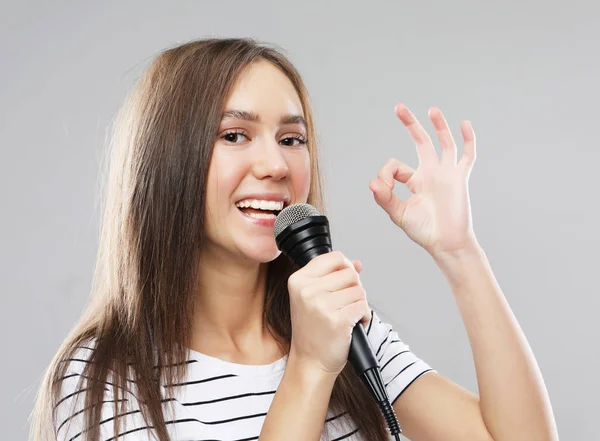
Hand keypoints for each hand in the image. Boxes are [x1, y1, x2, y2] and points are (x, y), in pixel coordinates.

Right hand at [287, 251, 370, 376]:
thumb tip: (356, 263)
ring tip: (347, 316)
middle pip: (350, 273)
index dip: (345, 267)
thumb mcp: (313, 298)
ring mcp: (321, 306)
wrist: (310, 362)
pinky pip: (363, 307)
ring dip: (360, 304)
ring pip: (359, 290)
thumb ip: (334, 276)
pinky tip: (353, 325)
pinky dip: (364, 316)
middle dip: (354, 288)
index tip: (343, 282)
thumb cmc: (312, 331)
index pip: (333, 257)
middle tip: (344, 304)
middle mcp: (307, 291)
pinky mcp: (338, 320)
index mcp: (298, 281)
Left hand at [369, 103, 478, 256]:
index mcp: (414, 181)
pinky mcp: (459, 178)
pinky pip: (467, 155)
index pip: (395, 165)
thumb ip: (385, 198)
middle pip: (420, 142)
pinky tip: (464, 125)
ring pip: (444, 143)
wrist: (446, 243)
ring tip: (432, 110)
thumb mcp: (399, 214)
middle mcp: (430, 173)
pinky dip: (468, 140)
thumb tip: (373, 182)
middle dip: (410, 124)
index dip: (386, 173)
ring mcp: (446, 173)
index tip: (385, 188)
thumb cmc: (424, 231)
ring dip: (438, 126)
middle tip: (399, 108)